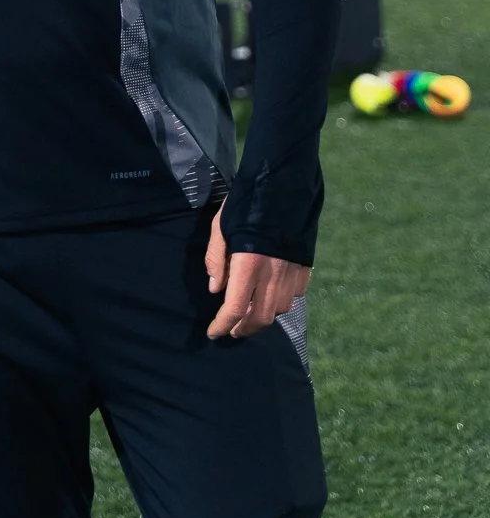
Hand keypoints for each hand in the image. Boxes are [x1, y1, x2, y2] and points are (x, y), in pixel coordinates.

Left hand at [204, 206, 309, 339]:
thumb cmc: (246, 202)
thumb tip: (215, 289)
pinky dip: (280, 302)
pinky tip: (271, 295)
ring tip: (249, 312)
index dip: (222, 325)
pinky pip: (293, 296)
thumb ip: (216, 259)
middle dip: (244, 328)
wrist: (284, 183)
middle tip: (232, 330)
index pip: (234, 308)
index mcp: (248, 264)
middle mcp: (273, 274)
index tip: (213, 333)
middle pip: (260, 317)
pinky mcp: (305, 267)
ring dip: (262, 316)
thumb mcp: (221, 226)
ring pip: (279, 309)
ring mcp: (292, 272)